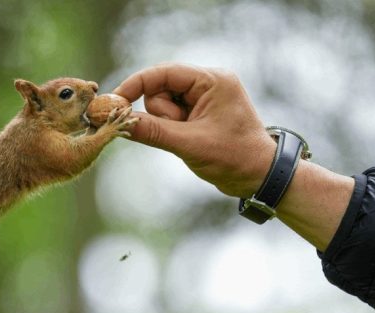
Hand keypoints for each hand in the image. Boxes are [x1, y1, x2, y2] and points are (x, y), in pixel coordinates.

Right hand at [114, 63, 353, 250]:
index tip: (115, 101)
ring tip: (189, 141)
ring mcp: (204, 98)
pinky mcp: (199, 113)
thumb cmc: (234, 158)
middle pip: (161, 89)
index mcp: (212, 81)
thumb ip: (153, 132)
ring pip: (162, 105)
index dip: (136, 85)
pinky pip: (170, 116)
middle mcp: (209, 84)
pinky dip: (170, 129)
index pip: (164, 73)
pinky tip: (187, 141)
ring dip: (167, 125)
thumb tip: (121, 123)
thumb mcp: (190, 144)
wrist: (259, 178)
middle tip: (179, 134)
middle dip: (162, 114)